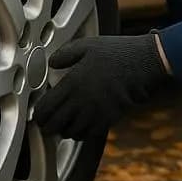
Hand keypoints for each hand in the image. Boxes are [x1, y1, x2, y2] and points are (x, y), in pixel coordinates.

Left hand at [34, 34, 169, 139]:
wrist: (143, 64)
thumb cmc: (116, 52)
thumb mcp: (87, 45)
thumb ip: (64, 54)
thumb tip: (51, 63)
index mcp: (72, 83)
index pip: (45, 108)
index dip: (38, 115)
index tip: (38, 114)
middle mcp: (81, 101)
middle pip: (54, 125)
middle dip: (47, 126)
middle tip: (45, 124)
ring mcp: (95, 113)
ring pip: (70, 133)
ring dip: (63, 131)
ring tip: (62, 125)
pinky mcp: (108, 119)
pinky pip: (88, 135)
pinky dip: (80, 134)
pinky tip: (79, 126)